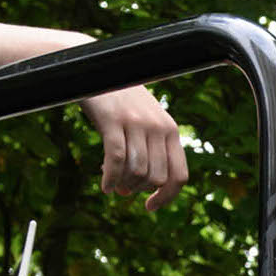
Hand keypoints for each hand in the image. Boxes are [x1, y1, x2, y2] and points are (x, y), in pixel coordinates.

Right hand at [78, 86, 188, 209]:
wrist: (95, 68)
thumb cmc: (118, 100)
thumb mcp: (142, 122)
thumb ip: (145, 151)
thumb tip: (135, 189)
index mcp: (171, 130)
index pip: (180, 175)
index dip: (168, 197)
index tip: (150, 207)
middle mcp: (158, 127)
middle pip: (157, 178)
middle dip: (139, 190)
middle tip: (123, 191)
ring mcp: (137, 123)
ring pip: (137, 171)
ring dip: (123, 186)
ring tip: (112, 187)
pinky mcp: (114, 120)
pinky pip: (117, 160)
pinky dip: (111, 179)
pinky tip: (104, 186)